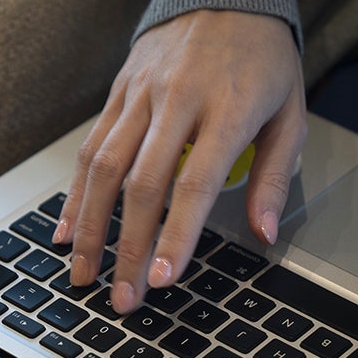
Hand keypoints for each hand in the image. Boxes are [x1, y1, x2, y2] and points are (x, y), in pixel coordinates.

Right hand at [52, 9, 306, 313]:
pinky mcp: (118, 92)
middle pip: (141, 185)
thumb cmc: (263, 60)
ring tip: (84, 274)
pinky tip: (67, 231)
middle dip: (127, 248)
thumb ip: (274, 176)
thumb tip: (263, 234)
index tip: (161, 279)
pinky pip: (89, 148)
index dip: (175, 235)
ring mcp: (141, 95)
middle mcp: (177, 100)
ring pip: (104, 168)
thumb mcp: (290, 113)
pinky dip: (75, 195)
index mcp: (227, 108)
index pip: (194, 183)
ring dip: (91, 229)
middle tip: (123, 298)